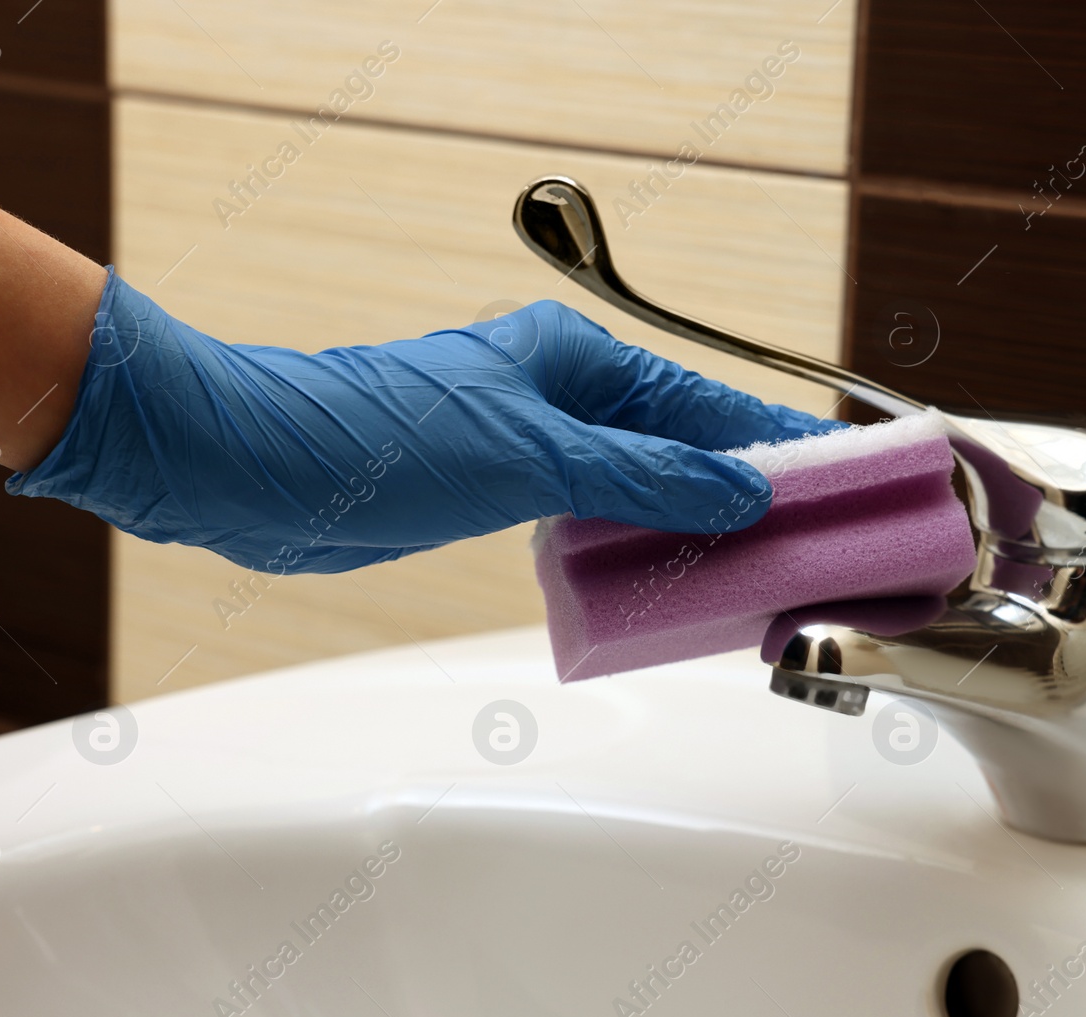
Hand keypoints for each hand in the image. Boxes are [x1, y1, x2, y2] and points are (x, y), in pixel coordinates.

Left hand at [6, 269, 841, 574]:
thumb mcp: (530, 454)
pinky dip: (629, 552)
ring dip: (686, 530)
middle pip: (678, 446)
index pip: (702, 400)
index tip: (835, 478)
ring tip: (749, 578)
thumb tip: (740, 492)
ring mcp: (529, 449)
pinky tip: (660, 588)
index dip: (769, 442)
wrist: (250, 470)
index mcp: (575, 359)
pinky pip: (590, 523)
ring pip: (638, 489)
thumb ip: (644, 475)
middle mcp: (560, 397)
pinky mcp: (498, 497)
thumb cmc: (376, 435)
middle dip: (738, 495)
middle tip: (804, 547)